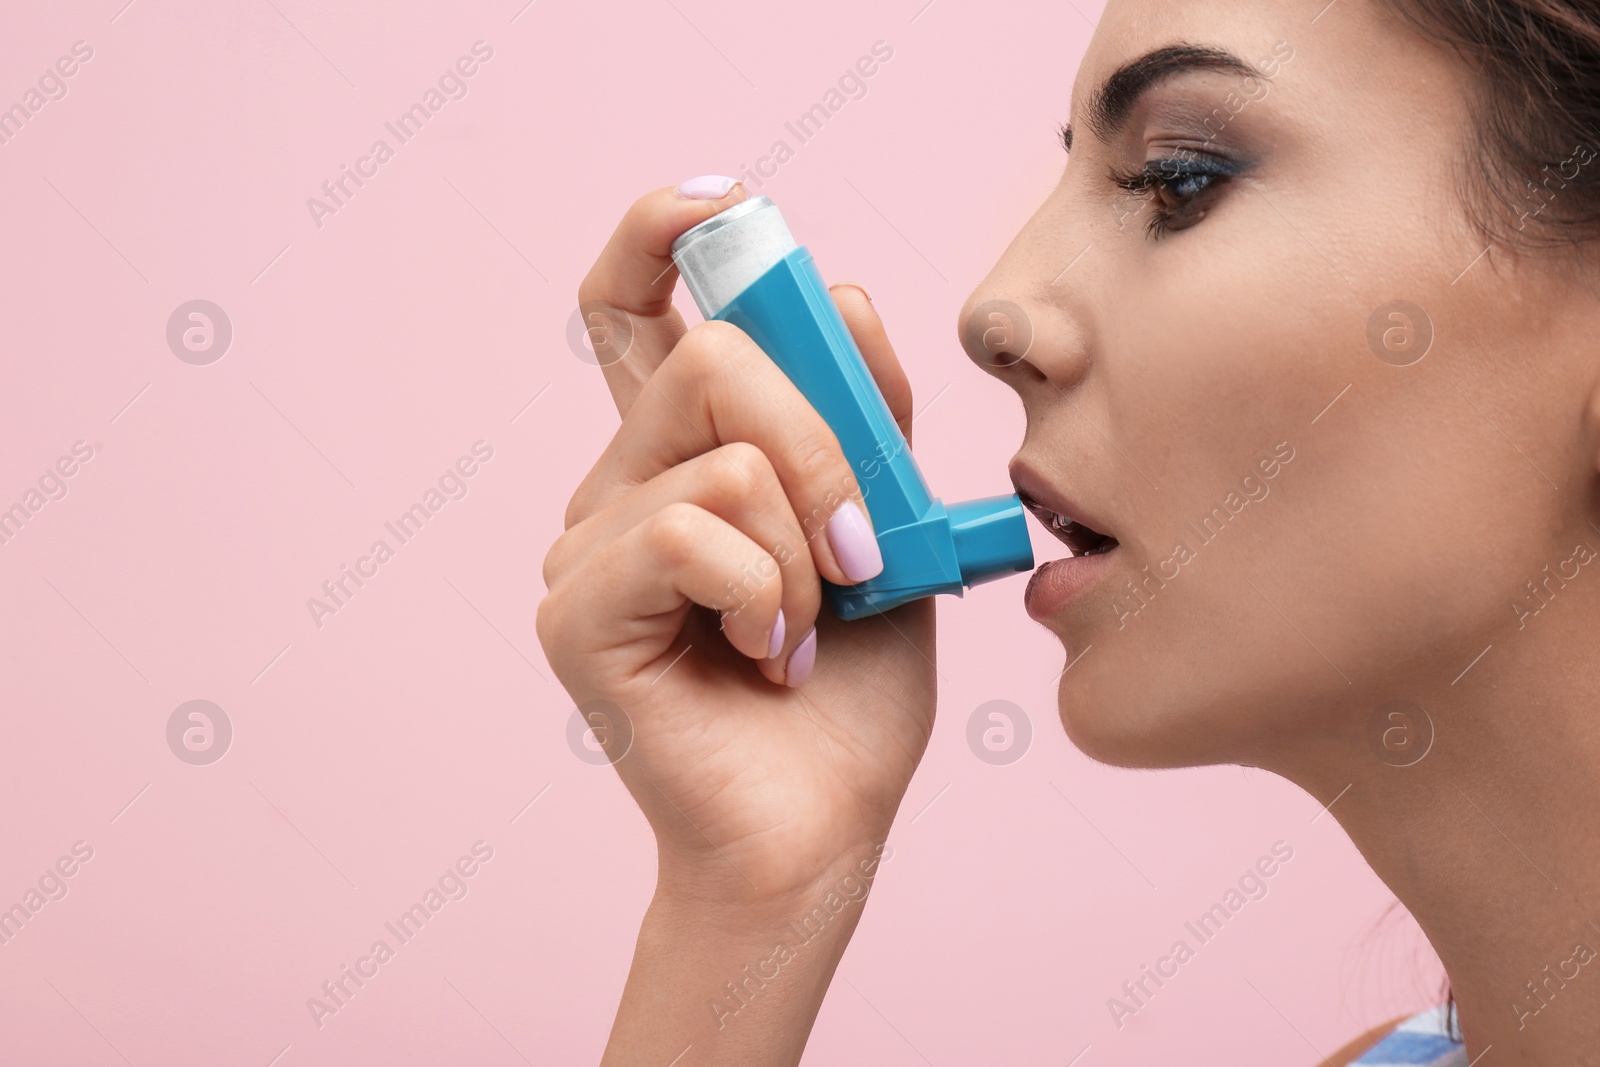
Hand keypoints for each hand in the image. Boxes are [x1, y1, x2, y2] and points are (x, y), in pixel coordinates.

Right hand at [538, 181, 935, 908]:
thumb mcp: (887, 530)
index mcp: (686, 455)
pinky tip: (772, 655)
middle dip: (826, 449)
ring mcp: (586, 546)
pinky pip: (690, 533)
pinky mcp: (575, 612)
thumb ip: (863, 420)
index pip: (636, 310)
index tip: (721, 204)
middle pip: (714, 358)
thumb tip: (841, 295)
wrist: (820, 825)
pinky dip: (768, 593)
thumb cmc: (850, 690)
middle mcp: (621, 484)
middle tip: (862, 552)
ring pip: (722, 455)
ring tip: (810, 628)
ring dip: (808, 549)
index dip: (660, 234)